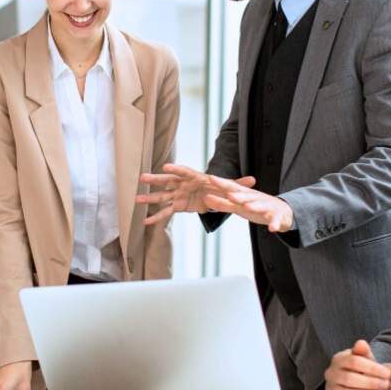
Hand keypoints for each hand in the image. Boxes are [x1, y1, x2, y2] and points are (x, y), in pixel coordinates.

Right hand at [137, 164, 255, 224]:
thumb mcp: (229, 187)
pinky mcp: (177, 205)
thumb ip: (238, 184)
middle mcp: (183, 184)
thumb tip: (254, 180)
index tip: (166, 167)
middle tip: (143, 178)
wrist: (213, 195)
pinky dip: (157, 218)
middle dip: (156, 179)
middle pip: (168, 181)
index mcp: (194, 177)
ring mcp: (178, 194)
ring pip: (162, 196)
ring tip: (136, 199)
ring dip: (150, 198)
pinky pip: (166, 212)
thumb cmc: (219, 187)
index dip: (176, 169)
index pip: (184, 171)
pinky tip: (146, 222)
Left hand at [201, 174, 292, 231]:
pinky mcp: (277, 216)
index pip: (232, 188)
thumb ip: (223, 204)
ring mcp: (267, 207)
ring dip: (254, 206)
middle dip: (238, 196)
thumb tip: (206, 199)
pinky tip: (272, 228)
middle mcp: (256, 198)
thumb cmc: (256, 207)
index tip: (210, 178)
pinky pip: (275, 220)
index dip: (222, 183)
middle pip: (246, 196)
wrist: (283, 211)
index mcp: (245, 195)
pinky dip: (274, 223)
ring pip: (260, 206)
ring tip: (248, 207)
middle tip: (229, 195)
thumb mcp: (239, 206)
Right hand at [324, 340, 390, 389]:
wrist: (350, 380)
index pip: (353, 362)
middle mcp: (331, 374)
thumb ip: (363, 351)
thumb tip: (361, 343)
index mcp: (338, 360)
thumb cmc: (358, 367)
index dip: (372, 368)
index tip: (386, 373)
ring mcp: (332, 389)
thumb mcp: (362, 357)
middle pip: (349, 379)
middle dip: (370, 383)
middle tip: (385, 385)